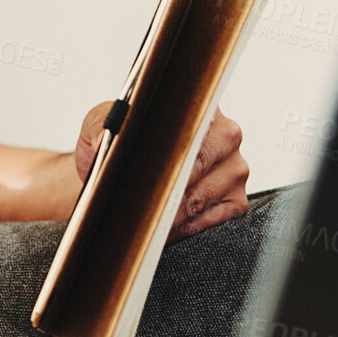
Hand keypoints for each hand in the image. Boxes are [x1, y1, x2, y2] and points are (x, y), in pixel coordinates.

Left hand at [72, 102, 248, 242]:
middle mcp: (225, 135)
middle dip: (164, 191)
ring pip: (202, 198)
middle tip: (137, 205)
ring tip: (146, 219)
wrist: (124, 172)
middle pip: (196, 168)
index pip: (188, 130)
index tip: (143, 173)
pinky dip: (189, 227)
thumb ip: (100, 123)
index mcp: (197, 109)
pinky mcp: (237, 198)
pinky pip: (216, 219)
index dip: (164, 156)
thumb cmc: (120, 145)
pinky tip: (168, 227)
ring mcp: (235, 167)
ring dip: (171, 214)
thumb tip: (105, 138)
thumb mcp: (100, 124)